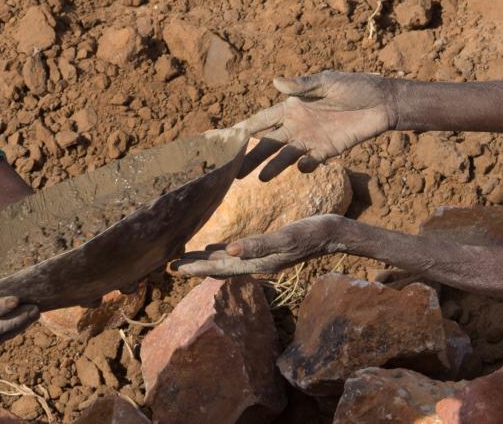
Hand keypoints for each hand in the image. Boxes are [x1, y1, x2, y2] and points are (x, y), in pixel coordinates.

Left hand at [172, 215, 347, 276]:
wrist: (333, 234)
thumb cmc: (311, 234)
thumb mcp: (285, 238)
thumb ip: (259, 245)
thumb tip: (230, 250)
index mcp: (256, 263)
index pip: (218, 268)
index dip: (196, 268)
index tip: (173, 268)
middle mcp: (255, 263)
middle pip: (217, 267)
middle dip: (194, 266)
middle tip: (168, 265)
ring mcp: (261, 256)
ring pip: (225, 261)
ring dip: (204, 260)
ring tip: (184, 258)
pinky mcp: (266, 247)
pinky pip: (237, 252)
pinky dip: (221, 252)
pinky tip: (213, 248)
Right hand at [236, 71, 398, 179]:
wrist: (383, 103)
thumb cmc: (355, 87)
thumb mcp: (328, 82)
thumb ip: (302, 86)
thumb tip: (275, 81)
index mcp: (292, 107)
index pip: (263, 120)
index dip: (246, 129)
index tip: (227, 139)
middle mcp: (297, 125)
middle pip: (268, 143)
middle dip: (251, 156)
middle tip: (234, 171)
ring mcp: (311, 140)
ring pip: (285, 156)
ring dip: (273, 167)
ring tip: (260, 179)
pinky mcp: (328, 151)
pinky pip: (311, 162)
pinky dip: (304, 166)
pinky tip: (300, 168)